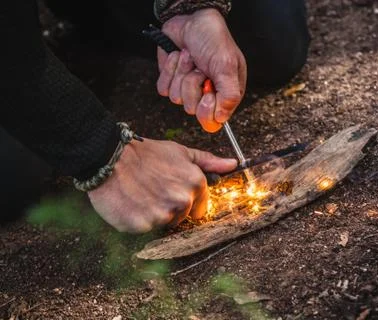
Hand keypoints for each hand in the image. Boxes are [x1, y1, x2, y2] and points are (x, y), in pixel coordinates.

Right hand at [87, 139, 236, 232]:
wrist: (110, 158)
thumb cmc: (145, 154)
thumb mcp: (180, 152)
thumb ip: (208, 161)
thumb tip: (233, 164)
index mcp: (196, 184)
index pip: (199, 208)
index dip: (184, 200)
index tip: (169, 191)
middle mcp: (182, 201)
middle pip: (182, 217)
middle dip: (169, 208)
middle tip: (152, 191)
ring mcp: (163, 214)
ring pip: (164, 224)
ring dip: (154, 214)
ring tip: (141, 195)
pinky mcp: (143, 225)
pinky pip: (145, 229)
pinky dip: (138, 220)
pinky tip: (131, 203)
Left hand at [156, 9, 246, 132]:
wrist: (190, 19)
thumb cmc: (213, 39)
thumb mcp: (227, 66)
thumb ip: (229, 95)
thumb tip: (222, 119)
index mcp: (225, 92)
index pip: (214, 119)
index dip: (207, 109)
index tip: (208, 94)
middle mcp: (207, 93)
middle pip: (193, 109)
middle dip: (193, 85)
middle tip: (200, 69)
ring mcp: (188, 87)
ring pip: (177, 99)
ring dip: (182, 74)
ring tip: (190, 58)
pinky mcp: (171, 80)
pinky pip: (164, 89)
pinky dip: (169, 71)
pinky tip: (177, 57)